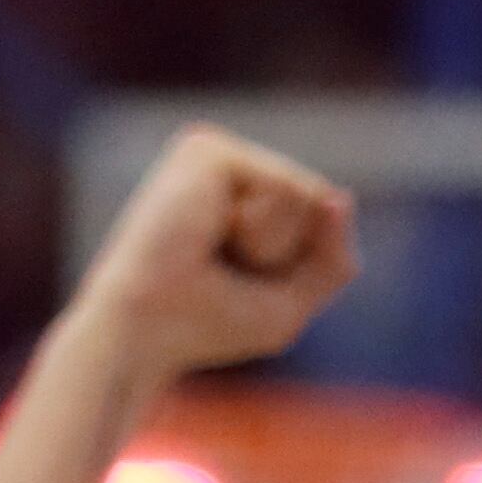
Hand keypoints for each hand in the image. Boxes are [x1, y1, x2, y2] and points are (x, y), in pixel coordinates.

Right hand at [79, 123, 357, 393]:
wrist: (143, 332)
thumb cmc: (202, 329)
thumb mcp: (290, 306)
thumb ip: (334, 259)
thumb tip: (338, 198)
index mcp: (235, 197)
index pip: (312, 216)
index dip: (289, 268)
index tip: (228, 286)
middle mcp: (224, 167)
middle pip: (315, 202)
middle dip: (285, 256)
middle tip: (218, 273)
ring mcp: (213, 152)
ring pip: (304, 194)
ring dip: (271, 245)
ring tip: (209, 254)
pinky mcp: (206, 150)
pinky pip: (285, 187)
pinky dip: (260, 228)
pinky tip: (208, 236)